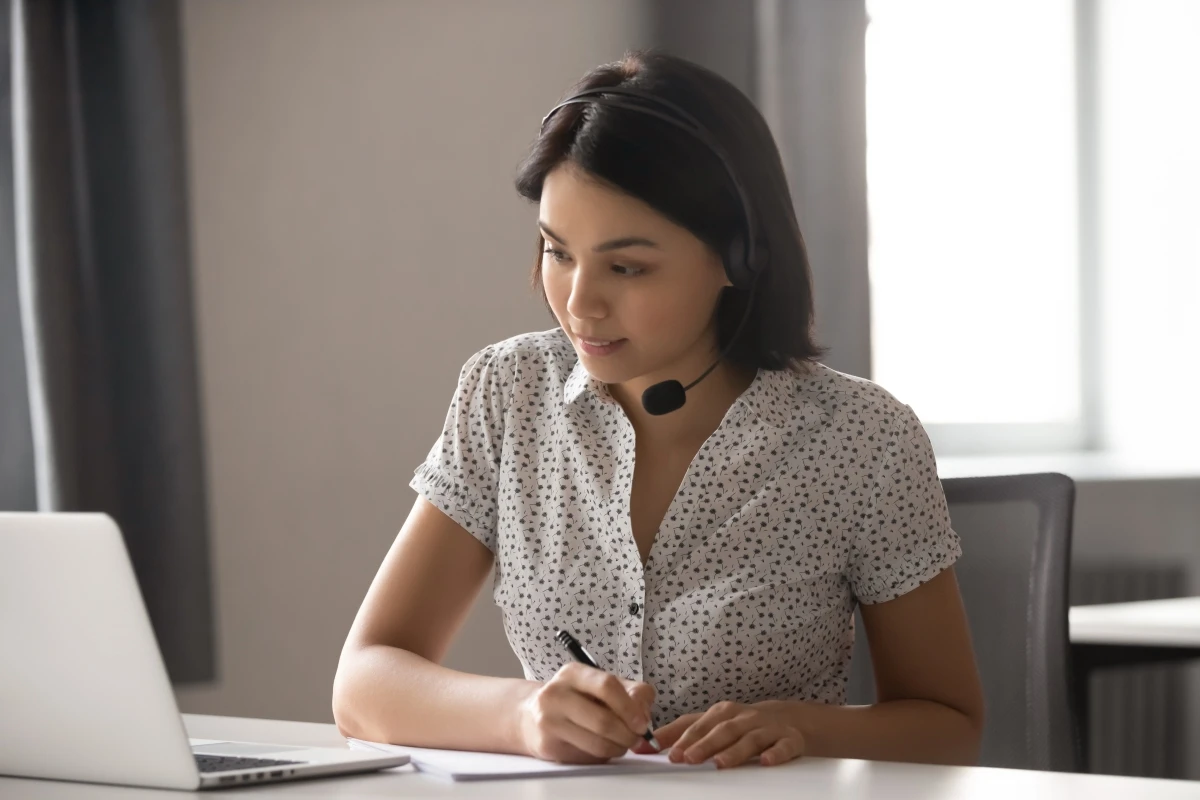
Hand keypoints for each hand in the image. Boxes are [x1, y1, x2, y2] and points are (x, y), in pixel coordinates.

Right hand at [516, 662, 655, 763]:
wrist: (530, 716)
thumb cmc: (575, 700)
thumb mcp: (600, 686)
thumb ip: (630, 693)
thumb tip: (644, 716)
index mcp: (573, 673)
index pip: (607, 686)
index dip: (630, 708)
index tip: (642, 723)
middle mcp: (556, 693)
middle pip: (604, 720)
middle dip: (628, 734)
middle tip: (635, 739)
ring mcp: (549, 720)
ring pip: (597, 743)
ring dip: (618, 748)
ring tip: (621, 744)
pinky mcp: (547, 745)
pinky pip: (586, 757)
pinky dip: (602, 756)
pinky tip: (599, 748)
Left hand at [635, 700, 804, 768]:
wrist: (787, 718)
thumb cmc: (740, 724)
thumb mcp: (709, 723)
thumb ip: (678, 732)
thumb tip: (643, 745)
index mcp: (722, 713)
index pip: (700, 725)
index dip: (685, 739)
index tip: (672, 754)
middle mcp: (744, 718)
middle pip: (723, 730)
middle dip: (705, 744)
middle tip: (689, 759)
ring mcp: (767, 728)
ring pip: (750, 739)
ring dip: (735, 750)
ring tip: (720, 764)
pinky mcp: (789, 739)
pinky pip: (784, 746)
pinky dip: (776, 753)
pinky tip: (767, 762)